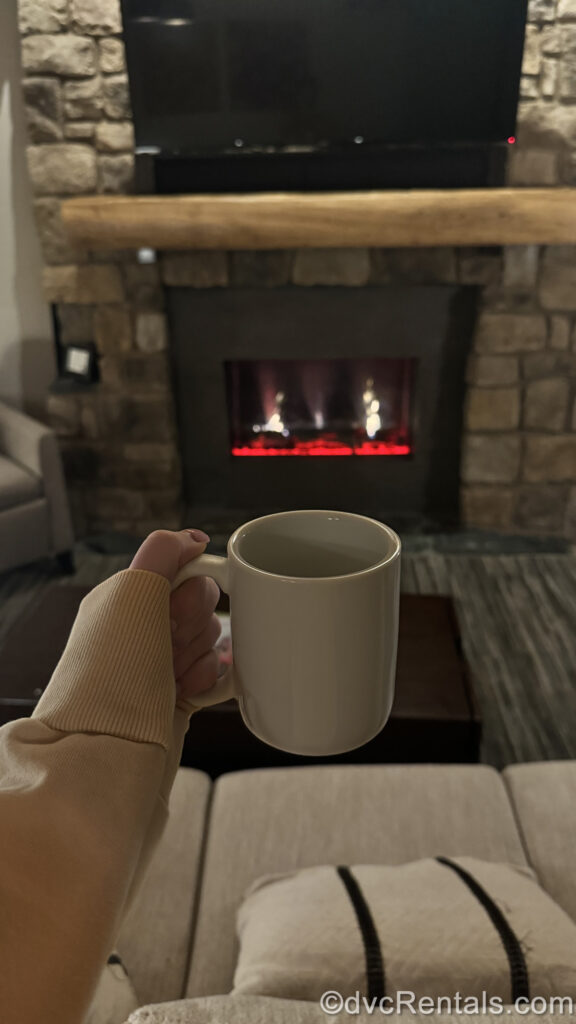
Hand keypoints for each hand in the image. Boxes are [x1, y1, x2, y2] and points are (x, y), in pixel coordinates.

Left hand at [130, 529, 221, 701]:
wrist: (110, 746)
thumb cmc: (114, 671)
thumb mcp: (132, 592)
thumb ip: (164, 551)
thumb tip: (195, 539)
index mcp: (127, 596)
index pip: (184, 570)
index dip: (190, 589)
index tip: (172, 611)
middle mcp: (143, 625)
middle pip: (203, 603)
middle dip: (194, 625)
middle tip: (168, 645)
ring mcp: (162, 659)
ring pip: (211, 636)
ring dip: (197, 655)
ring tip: (170, 675)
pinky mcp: (180, 690)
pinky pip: (214, 670)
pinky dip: (205, 679)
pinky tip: (184, 690)